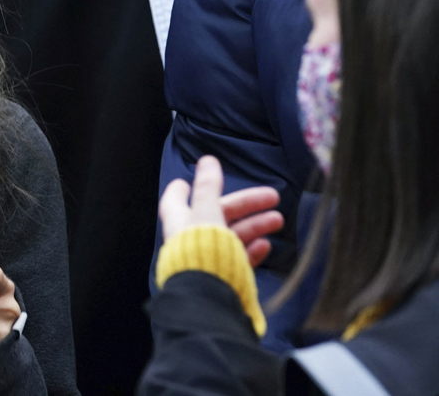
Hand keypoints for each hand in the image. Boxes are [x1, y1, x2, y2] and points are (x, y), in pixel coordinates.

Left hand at [159, 155, 284, 267]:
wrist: (209, 296)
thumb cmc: (203, 248)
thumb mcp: (206, 211)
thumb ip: (207, 186)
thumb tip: (207, 160)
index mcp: (180, 221)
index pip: (177, 200)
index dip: (184, 188)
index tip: (192, 179)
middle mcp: (190, 239)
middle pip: (218, 214)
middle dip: (246, 204)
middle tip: (274, 196)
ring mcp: (207, 258)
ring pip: (232, 236)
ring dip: (255, 225)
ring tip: (278, 220)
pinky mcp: (222, 276)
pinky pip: (238, 259)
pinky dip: (252, 250)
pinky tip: (266, 245)